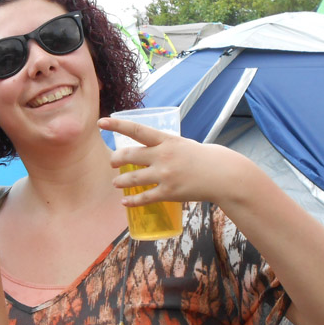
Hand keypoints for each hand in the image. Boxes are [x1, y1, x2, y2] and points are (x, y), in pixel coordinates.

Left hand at [98, 116, 248, 207]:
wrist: (222, 175)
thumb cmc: (202, 157)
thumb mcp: (182, 144)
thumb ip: (164, 145)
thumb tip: (147, 148)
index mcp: (166, 140)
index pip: (136, 130)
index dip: (117, 126)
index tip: (101, 123)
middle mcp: (163, 156)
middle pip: (128, 156)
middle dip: (115, 159)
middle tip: (113, 162)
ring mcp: (164, 175)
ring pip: (132, 179)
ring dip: (120, 182)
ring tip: (116, 183)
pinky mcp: (168, 193)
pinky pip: (143, 198)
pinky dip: (131, 201)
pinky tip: (125, 201)